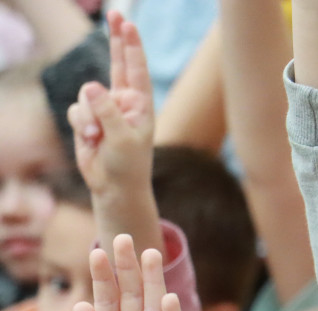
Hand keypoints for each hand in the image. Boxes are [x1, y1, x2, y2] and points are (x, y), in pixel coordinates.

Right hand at [67, 11, 153, 196]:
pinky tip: (90, 141)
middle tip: (115, 13)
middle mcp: (123, 101)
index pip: (136, 69)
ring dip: (87, 117)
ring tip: (97, 137)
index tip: (127, 24)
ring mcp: (104, 108)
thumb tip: (91, 86)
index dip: (131, 46)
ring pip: (85, 95)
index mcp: (140, 104)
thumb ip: (107, 112)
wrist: (114, 186)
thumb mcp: (122, 138)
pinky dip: (80, 125)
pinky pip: (74, 110)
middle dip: (115, 40)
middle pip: (117, 63)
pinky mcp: (86, 118)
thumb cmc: (128, 164)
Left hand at [70, 234, 187, 310]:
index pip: (105, 302)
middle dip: (128, 269)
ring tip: (150, 254)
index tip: (96, 251)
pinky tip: (164, 298)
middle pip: (131, 297)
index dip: (102, 278)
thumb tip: (83, 306)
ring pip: (153, 310)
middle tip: (124, 238)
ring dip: (152, 283)